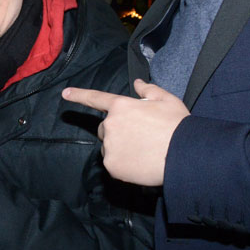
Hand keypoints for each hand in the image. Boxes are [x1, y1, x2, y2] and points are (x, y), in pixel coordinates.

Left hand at [62, 78, 188, 185]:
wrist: (184, 155)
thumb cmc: (177, 126)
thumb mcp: (166, 100)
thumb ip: (148, 90)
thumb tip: (137, 83)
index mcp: (121, 106)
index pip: (96, 99)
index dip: (79, 95)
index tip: (65, 94)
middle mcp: (110, 125)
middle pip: (104, 128)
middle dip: (116, 131)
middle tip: (138, 137)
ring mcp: (109, 146)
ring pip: (109, 147)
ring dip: (120, 148)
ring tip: (143, 151)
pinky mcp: (112, 166)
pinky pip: (113, 163)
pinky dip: (123, 164)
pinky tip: (140, 163)